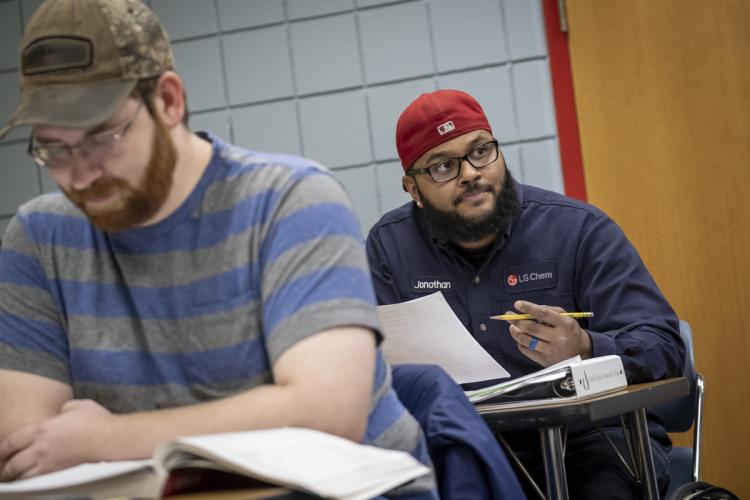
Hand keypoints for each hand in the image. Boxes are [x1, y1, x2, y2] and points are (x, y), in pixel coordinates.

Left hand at [0, 399, 114, 480]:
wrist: (109, 438)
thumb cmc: (96, 420)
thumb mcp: (76, 405)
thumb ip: (62, 409)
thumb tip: (60, 413)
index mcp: (42, 429)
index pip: (11, 442)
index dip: (2, 448)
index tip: (1, 451)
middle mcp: (41, 448)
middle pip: (12, 464)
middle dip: (4, 467)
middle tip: (3, 468)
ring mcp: (49, 462)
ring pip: (22, 476)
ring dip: (15, 477)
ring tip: (12, 476)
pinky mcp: (59, 472)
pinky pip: (37, 480)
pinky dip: (29, 480)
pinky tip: (29, 478)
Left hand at [505, 300, 592, 366]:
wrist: (581, 352)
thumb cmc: (569, 330)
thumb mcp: (566, 317)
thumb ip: (549, 310)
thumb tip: (527, 310)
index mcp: (565, 325)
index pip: (543, 314)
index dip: (529, 308)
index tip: (517, 304)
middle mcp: (559, 338)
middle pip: (532, 328)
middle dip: (517, 320)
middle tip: (508, 315)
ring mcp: (551, 351)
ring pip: (527, 340)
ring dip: (515, 332)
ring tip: (512, 326)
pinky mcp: (545, 361)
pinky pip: (526, 351)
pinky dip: (520, 343)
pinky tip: (520, 337)